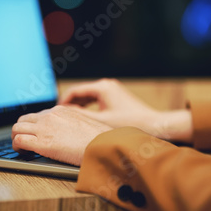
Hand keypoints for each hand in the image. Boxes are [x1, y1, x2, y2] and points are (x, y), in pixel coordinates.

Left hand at [11, 105, 111, 165]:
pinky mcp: (41, 143)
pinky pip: (19, 141)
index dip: (33, 126)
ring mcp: (44, 128)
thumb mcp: (85, 123)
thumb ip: (73, 124)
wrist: (101, 145)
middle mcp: (50, 116)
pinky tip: (22, 153)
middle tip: (24, 141)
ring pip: (16, 129)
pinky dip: (16, 146)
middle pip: (23, 120)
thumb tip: (70, 133)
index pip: (38, 115)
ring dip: (16, 138)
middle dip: (21, 130)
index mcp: (61, 110)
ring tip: (21, 148)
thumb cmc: (98, 139)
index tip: (34, 134)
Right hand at [59, 78, 192, 142]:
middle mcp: (106, 85)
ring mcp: (112, 90)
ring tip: (70, 119)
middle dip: (69, 105)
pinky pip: (96, 100)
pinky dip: (88, 108)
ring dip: (79, 106)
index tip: (55, 114)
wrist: (155, 125)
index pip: (74, 91)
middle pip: (80, 93)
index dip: (62, 103)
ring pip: (88, 96)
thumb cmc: (130, 123)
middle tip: (59, 117)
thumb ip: (80, 116)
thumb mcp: (101, 122)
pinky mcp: (116, 97)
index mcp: (102, 87)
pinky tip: (85, 119)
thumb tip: (62, 114)